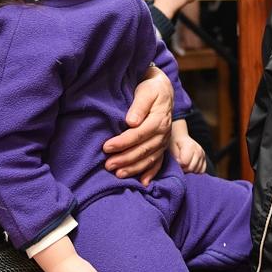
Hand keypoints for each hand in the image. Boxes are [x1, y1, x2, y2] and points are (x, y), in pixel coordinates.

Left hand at [103, 66, 172, 184]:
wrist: (163, 90)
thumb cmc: (151, 89)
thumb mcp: (146, 91)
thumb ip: (139, 105)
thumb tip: (131, 122)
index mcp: (159, 119)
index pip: (139, 134)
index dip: (123, 142)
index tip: (106, 147)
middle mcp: (163, 133)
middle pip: (143, 149)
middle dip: (125, 159)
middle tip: (108, 165)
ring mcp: (164, 141)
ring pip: (149, 158)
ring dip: (134, 168)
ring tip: (118, 174)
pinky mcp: (163, 146)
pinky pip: (158, 162)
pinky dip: (151, 173)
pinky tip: (143, 183)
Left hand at [170, 120, 206, 173]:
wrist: (181, 137)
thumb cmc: (175, 143)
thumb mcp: (172, 149)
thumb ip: (176, 157)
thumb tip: (181, 165)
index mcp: (190, 147)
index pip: (185, 163)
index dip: (179, 164)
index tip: (176, 160)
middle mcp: (198, 150)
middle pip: (191, 168)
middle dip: (184, 169)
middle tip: (179, 165)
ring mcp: (202, 154)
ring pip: (197, 170)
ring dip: (189, 171)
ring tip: (184, 165)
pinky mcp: (204, 158)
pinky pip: (202, 170)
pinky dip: (196, 171)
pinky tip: (190, 167)